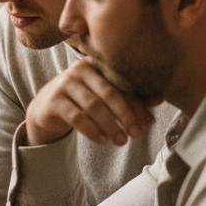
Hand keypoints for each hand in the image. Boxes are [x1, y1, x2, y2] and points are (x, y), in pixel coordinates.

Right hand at [25, 57, 162, 147]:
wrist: (46, 106)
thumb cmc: (82, 99)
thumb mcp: (104, 95)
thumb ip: (129, 96)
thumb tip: (160, 98)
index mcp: (98, 64)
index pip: (121, 84)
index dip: (135, 104)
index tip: (146, 123)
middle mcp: (81, 70)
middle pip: (108, 94)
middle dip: (125, 115)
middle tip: (136, 134)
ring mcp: (65, 83)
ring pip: (93, 106)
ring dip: (110, 125)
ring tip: (121, 141)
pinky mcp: (54, 100)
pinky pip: (76, 116)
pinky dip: (91, 130)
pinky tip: (101, 140)